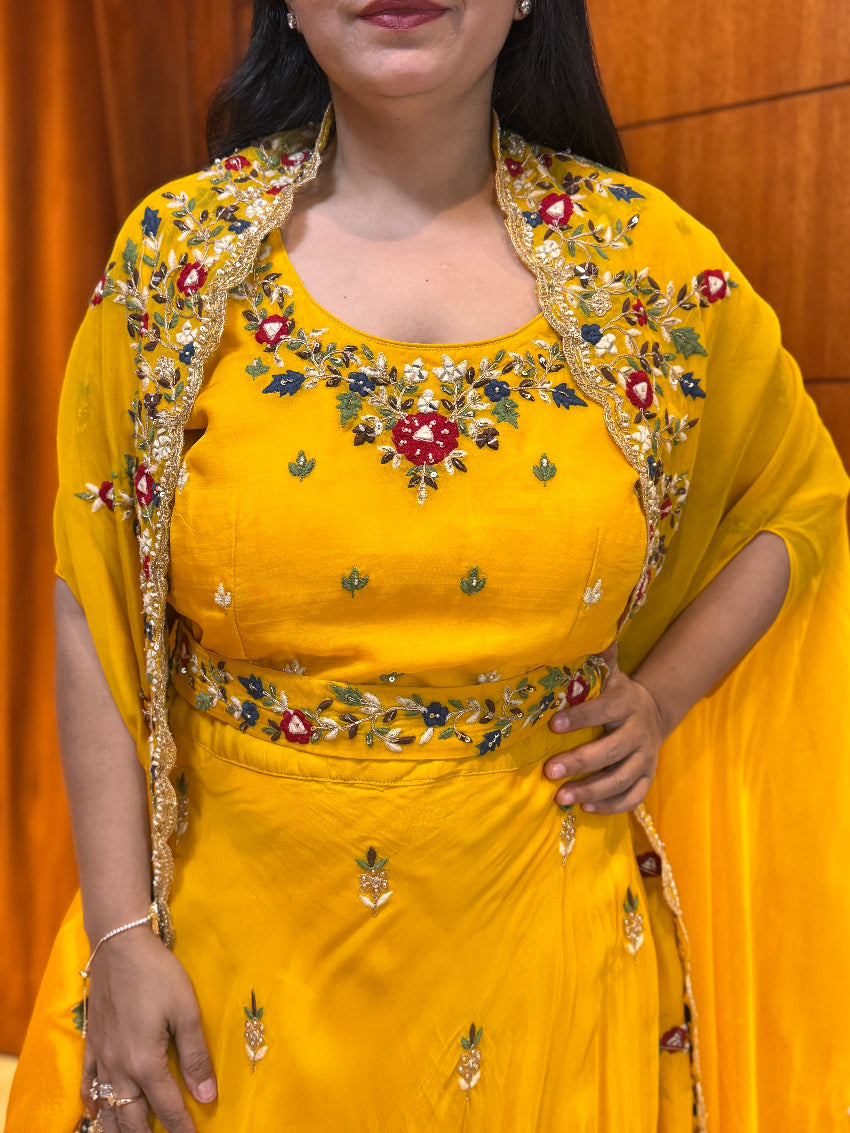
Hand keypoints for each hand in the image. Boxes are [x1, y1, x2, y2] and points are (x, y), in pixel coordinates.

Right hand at [81, 926, 216, 1131]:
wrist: (119, 946)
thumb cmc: (158, 974)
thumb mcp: (186, 1011)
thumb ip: (195, 1056)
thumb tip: (207, 1096)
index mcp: (145, 1062)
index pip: (167, 1107)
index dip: (182, 1128)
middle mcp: (119, 1068)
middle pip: (132, 1118)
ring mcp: (101, 1057)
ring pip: (107, 1109)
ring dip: (120, 1129)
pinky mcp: (92, 1043)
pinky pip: (87, 1084)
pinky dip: (92, 1105)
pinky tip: (96, 1115)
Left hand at [544, 644, 664, 814]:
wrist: (654, 712)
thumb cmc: (618, 694)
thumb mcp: (611, 674)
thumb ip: (598, 659)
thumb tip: (585, 631)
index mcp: (626, 704)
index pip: (604, 710)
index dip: (580, 717)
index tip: (553, 724)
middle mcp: (639, 732)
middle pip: (612, 750)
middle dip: (580, 762)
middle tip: (549, 770)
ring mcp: (645, 758)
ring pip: (622, 779)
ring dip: (591, 790)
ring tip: (561, 797)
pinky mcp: (647, 778)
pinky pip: (632, 797)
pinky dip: (611, 806)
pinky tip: (586, 807)